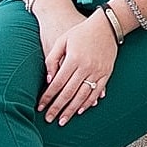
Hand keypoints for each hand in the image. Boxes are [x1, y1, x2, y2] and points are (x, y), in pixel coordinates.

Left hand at [39, 8, 118, 124]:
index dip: (48, 96)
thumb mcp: (62, 40)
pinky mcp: (107, 73)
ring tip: (63, 120)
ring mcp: (98, 71)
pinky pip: (97, 91)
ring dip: (72, 110)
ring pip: (83, 95)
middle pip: (69, 93)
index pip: (58, 83)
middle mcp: (86, 67)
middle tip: (49, 119)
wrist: (106, 25)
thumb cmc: (81, 32)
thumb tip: (49, 80)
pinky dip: (88, 102)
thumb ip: (52, 59)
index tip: (40, 107)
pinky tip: (80, 110)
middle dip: (57, 108)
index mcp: (74, 58)